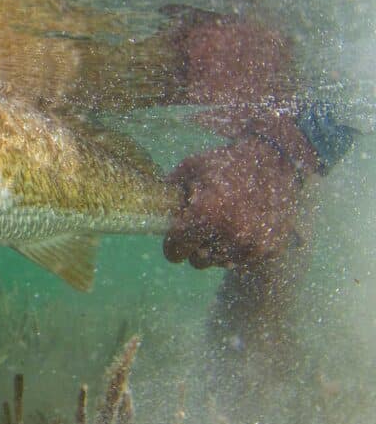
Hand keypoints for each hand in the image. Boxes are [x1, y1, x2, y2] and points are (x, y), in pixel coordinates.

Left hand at [163, 124, 316, 269]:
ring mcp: (253, 243)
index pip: (176, 250)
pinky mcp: (270, 248)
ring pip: (220, 263)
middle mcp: (230, 233)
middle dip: (194, 247)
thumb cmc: (226, 162)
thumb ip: (169, 190)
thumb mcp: (191, 167)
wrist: (274, 160)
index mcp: (206, 214)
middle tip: (201, 228)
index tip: (175, 239)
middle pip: (197, 260)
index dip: (172, 245)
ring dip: (216, 249)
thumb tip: (150, 207)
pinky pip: (242, 260)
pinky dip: (238, 248)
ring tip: (222, 224)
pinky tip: (241, 226)